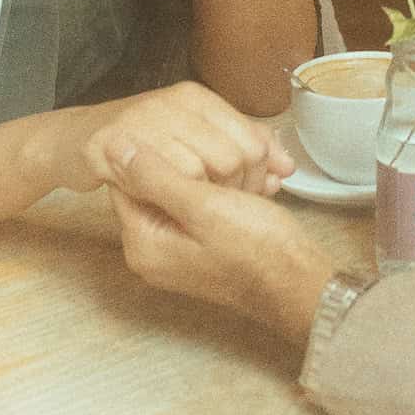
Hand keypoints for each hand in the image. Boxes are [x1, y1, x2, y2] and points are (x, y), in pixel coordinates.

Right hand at [55, 82, 293, 197]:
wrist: (73, 140)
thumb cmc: (139, 145)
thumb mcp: (192, 139)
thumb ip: (238, 148)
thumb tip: (286, 168)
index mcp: (198, 98)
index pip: (253, 137)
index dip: (261, 172)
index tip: (256, 194)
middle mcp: (176, 101)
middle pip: (235, 155)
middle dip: (236, 190)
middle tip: (222, 207)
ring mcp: (146, 118)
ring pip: (204, 168)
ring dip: (205, 198)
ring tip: (195, 209)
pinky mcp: (117, 141)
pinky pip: (163, 176)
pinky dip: (171, 196)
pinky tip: (167, 205)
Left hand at [109, 145, 330, 345]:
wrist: (300, 285)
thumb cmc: (255, 248)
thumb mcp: (203, 206)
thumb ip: (156, 176)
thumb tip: (114, 147)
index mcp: (144, 243)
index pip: (125, 181)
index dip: (149, 149)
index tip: (179, 129)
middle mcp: (156, 250)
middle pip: (158, 185)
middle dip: (190, 158)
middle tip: (221, 140)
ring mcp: (182, 249)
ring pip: (188, 190)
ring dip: (215, 171)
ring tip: (247, 159)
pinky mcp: (207, 245)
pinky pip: (207, 205)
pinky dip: (228, 188)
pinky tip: (255, 179)